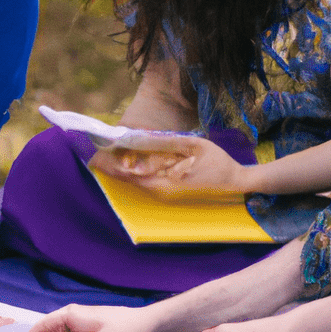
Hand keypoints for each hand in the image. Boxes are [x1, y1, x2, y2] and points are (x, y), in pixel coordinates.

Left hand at [89, 136, 247, 198]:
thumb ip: (166, 142)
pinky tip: (126, 163)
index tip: (94, 155)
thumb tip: (139, 137)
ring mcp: (166, 194)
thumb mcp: (193, 146)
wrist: (237, 182)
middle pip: (129, 179)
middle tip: (93, 154)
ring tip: (104, 156)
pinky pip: (146, 183)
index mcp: (165, 182)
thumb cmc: (217, 161)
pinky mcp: (170, 192)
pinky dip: (133, 173)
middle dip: (111, 166)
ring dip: (121, 170)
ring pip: (136, 182)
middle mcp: (162, 191)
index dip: (111, 165)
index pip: (130, 175)